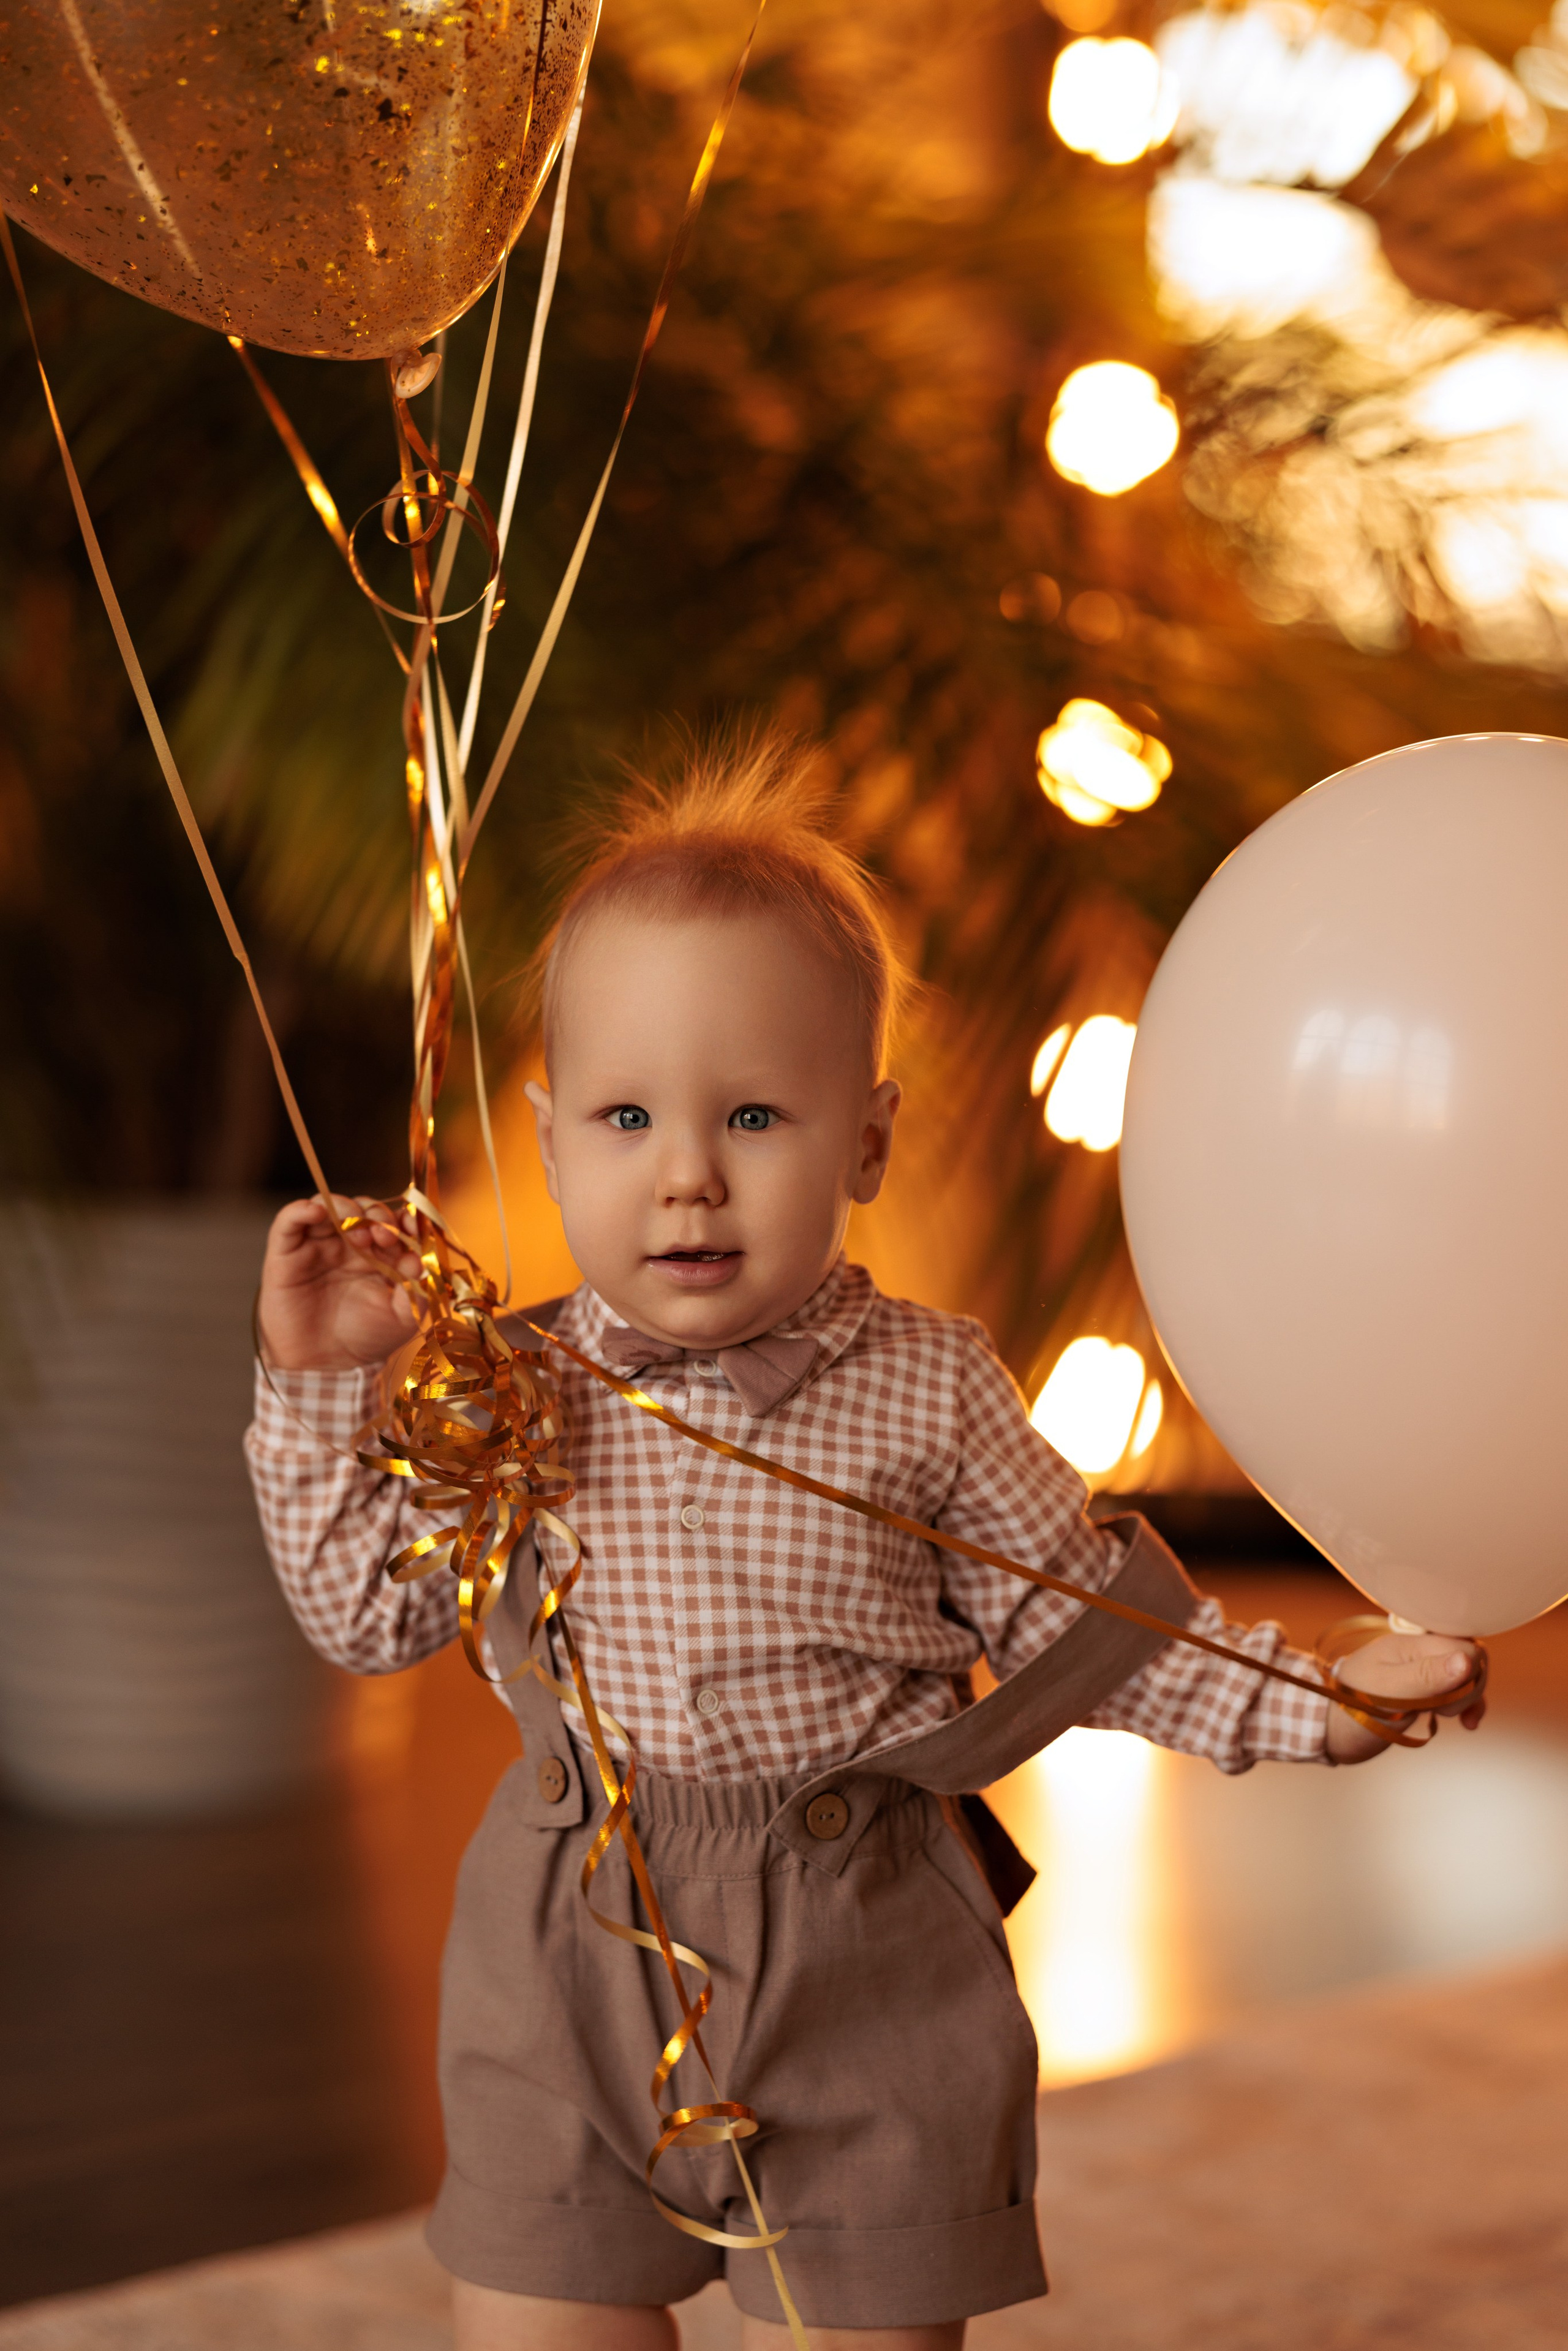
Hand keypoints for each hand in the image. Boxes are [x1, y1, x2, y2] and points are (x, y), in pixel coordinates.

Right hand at [256, 1195, 418, 1372]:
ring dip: (347, 1210)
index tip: (413, 1227)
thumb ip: (419, 1290)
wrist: (323, 1364)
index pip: (395, 1221)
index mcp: (382, 1252)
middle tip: (385, 1236)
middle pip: (366, 1209)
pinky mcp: (287, 1250)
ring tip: (358, 1233)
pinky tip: (316, 1211)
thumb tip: (423, 1261)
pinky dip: (302, 1209)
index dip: (405, 1219)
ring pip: (331, 1205)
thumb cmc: (365, 1337)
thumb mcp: (404, 1317)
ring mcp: (320, 1243)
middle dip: (378, 1216)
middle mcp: (352, 1242)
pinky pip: (290, 1219)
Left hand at [1324, 1629, 1486, 1763]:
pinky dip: (1467, 1705)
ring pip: (1469, 1675)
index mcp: (1411, 1642)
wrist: (1330, 1727)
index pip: (1466, 1647)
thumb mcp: (1391, 1693)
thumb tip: (1467, 1660)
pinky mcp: (1426, 1688)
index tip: (1447, 1700)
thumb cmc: (1354, 1706)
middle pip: (1472, 1659)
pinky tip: (1467, 1724)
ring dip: (1468, 1699)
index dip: (1467, 1676)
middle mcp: (1420, 1650)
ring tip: (1452, 1718)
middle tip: (1444, 1710)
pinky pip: (1459, 1689)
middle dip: (1468, 1689)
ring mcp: (1423, 1668)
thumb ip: (1427, 1675)